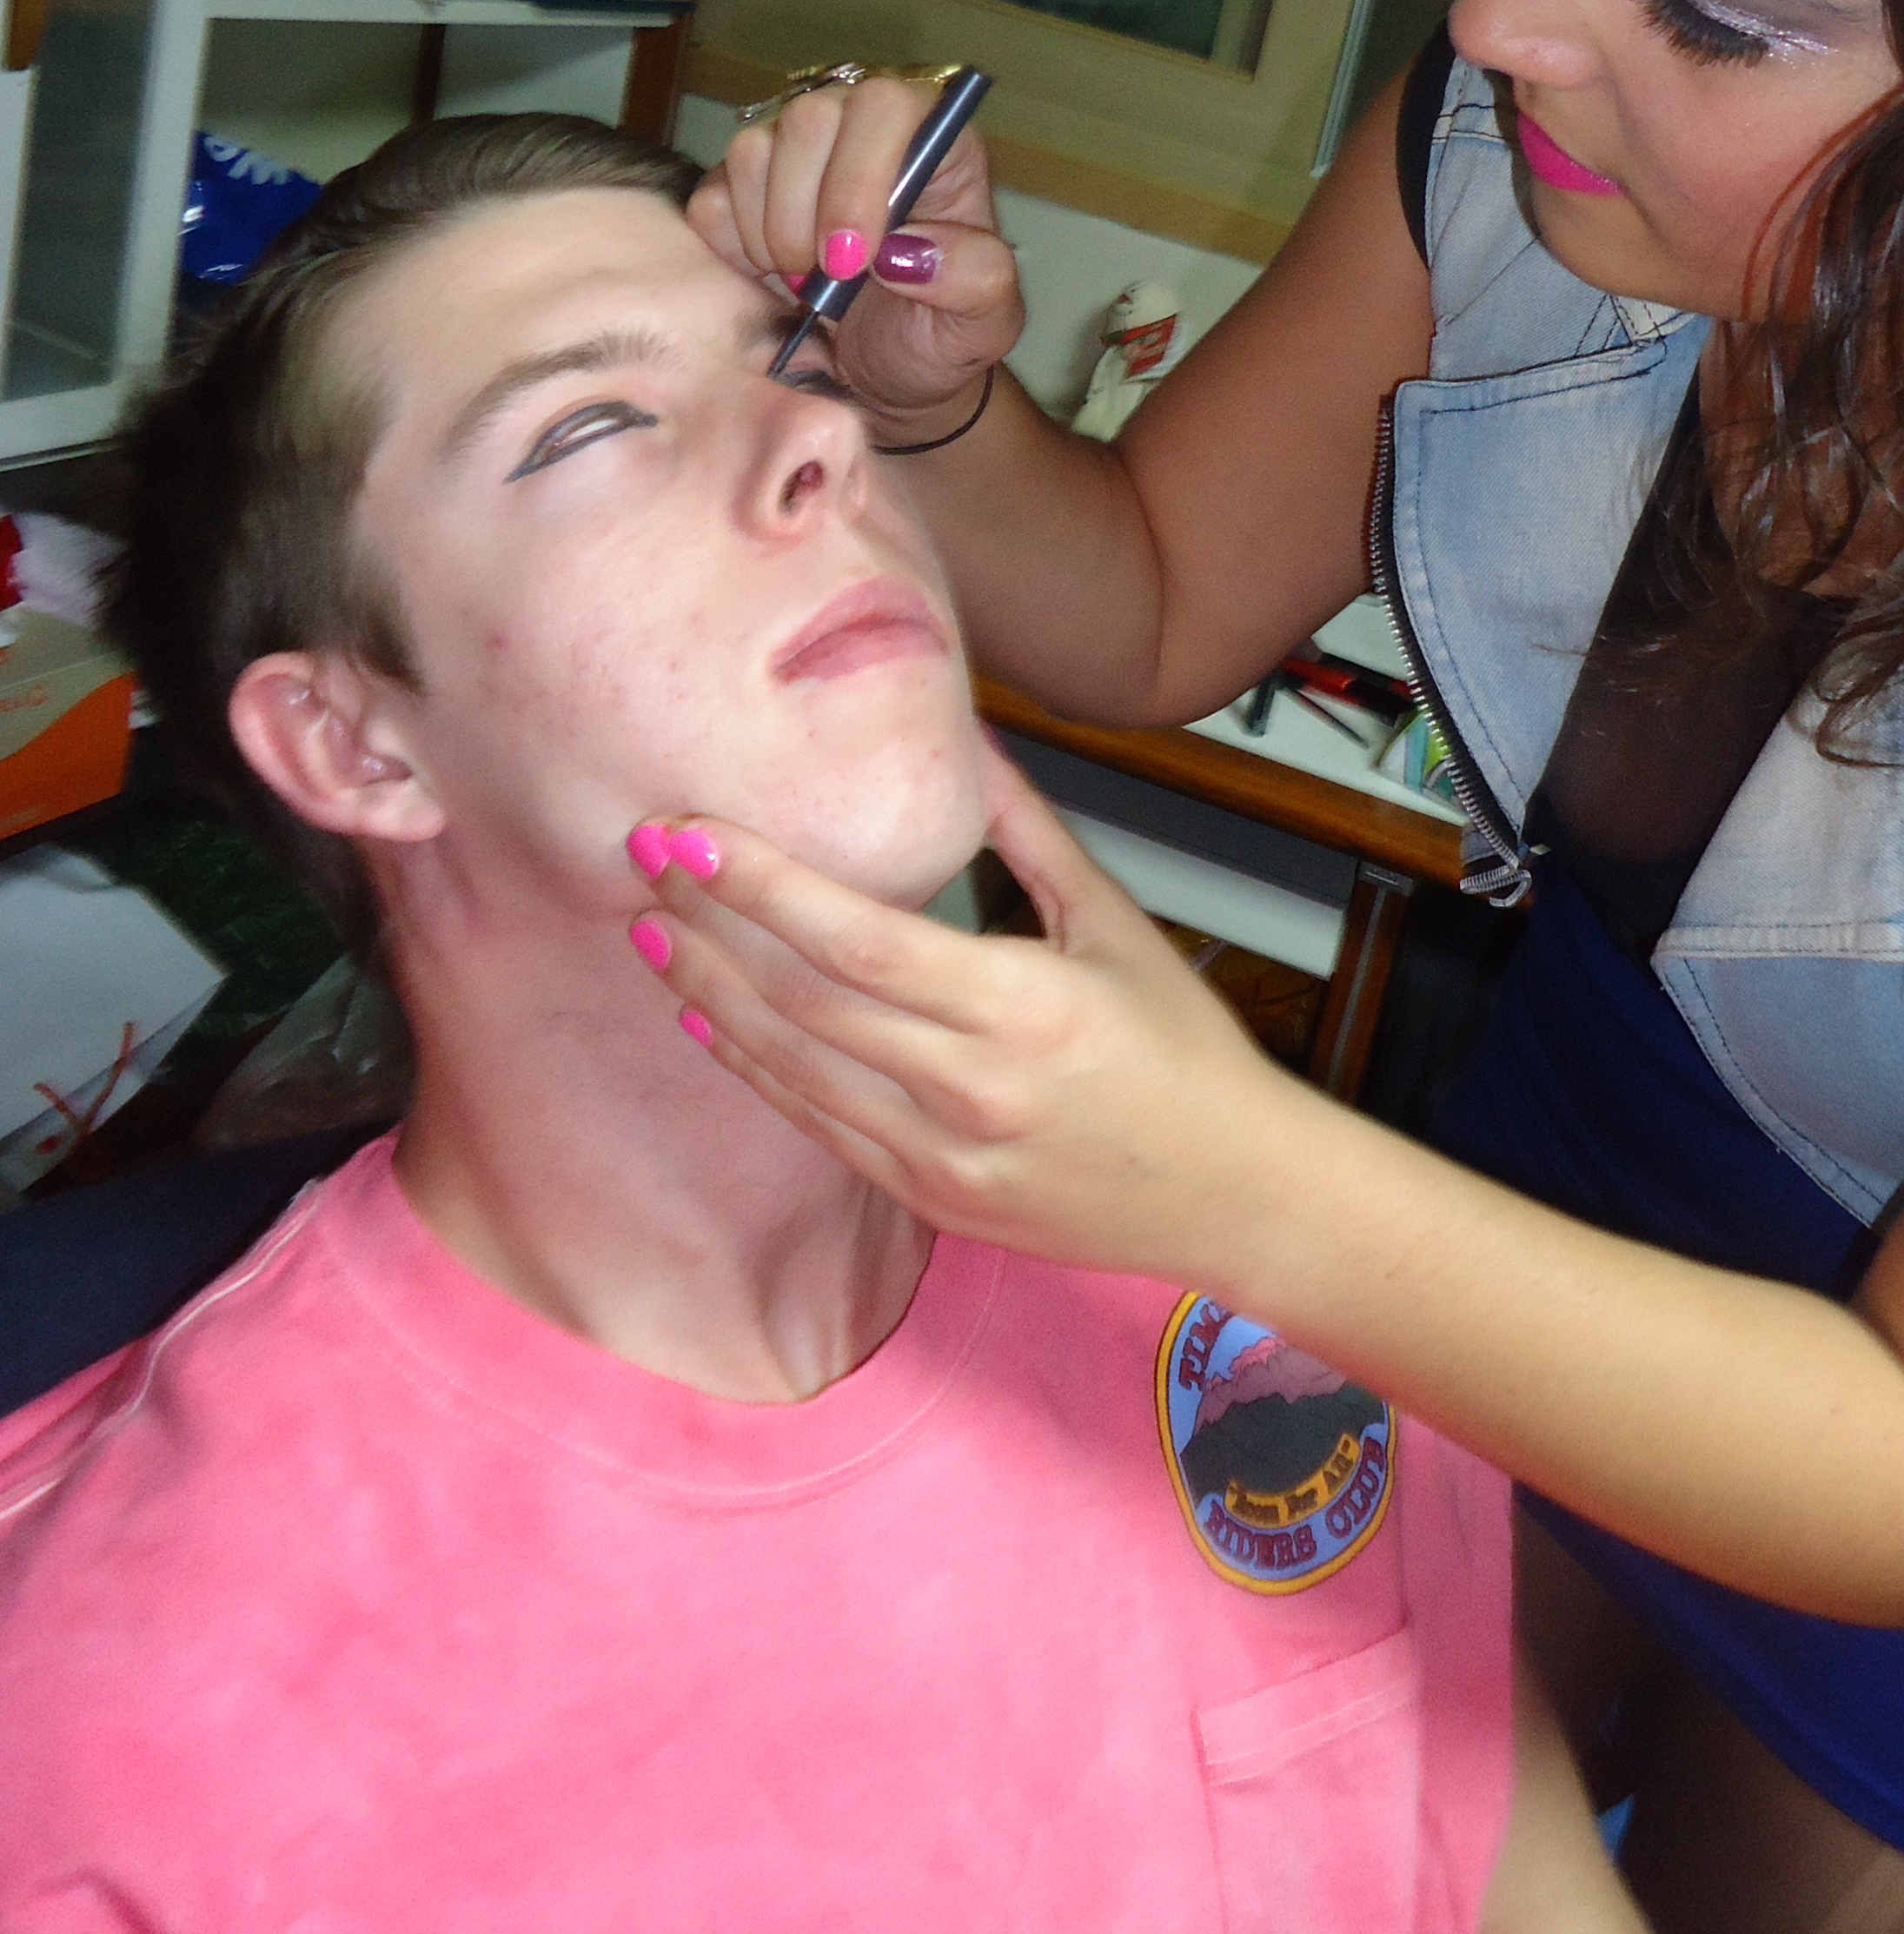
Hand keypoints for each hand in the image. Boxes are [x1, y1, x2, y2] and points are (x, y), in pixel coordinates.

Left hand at [627, 747, 1314, 1282]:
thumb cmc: (1186, 1049)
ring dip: (708, 996)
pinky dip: (754, 1068)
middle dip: (708, 926)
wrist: (1233, 1194)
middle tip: (640, 860)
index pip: (855, 937)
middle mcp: (969, 1089)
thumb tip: (967, 734)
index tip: (690, 832)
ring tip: (648, 932)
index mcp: (1021, 1007)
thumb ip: (1027, 831)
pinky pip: (818, 1127)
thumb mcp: (1116, 922)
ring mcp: (942, 1157)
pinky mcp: (931, 1198)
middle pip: (802, 1000)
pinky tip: (708, 1020)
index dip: (760, 883)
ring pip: (793, 1069)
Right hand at [688, 76, 1023, 428]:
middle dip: (806, 213)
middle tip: (826, 282)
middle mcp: (860, 128)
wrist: (885, 374)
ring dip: (769, 234)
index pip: (887, 105)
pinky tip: (769, 279)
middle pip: (809, 119)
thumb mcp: (984, 321)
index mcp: (933, 141)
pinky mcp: (741, 189)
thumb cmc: (939, 333)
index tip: (855, 259)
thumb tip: (909, 249)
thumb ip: (973, 277)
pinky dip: (731, 248)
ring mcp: (795, 152)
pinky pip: (711, 195)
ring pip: (752, 151)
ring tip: (805, 284)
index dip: (861, 176)